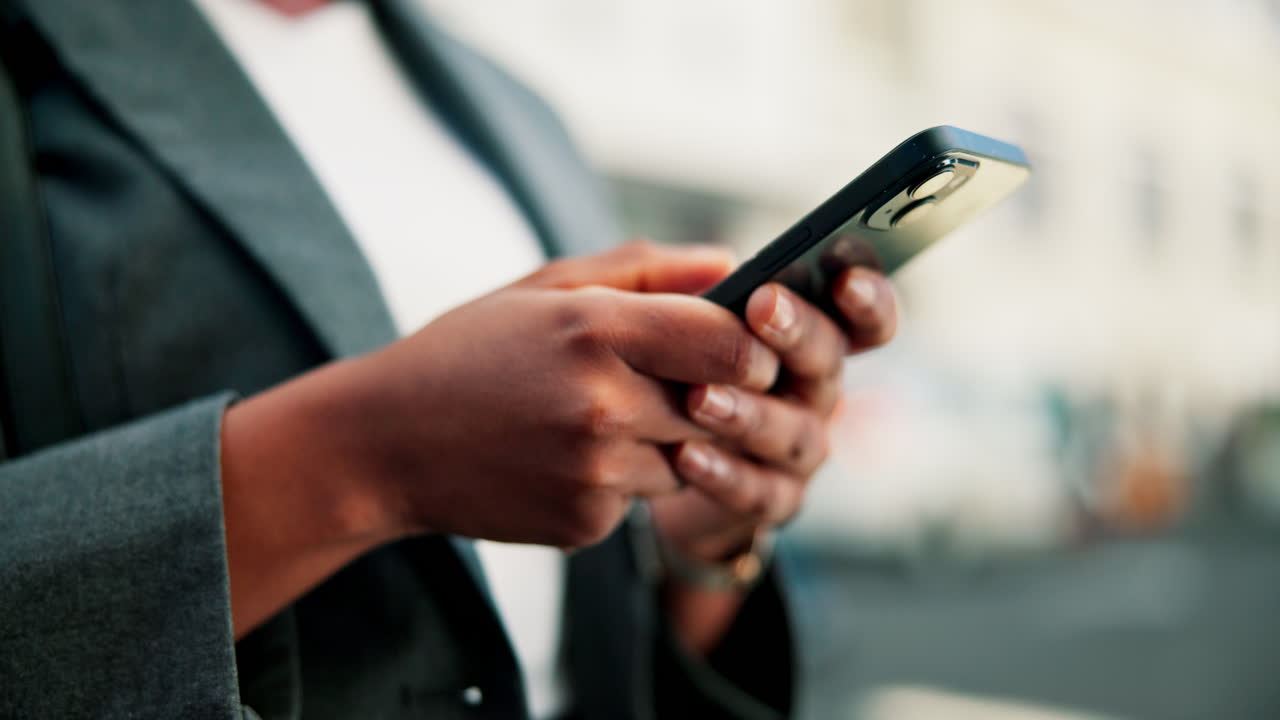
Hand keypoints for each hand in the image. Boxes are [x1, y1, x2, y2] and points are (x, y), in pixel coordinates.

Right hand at [221, 241, 767, 634]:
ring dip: (665, 439)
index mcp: (594, 329)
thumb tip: (734, 263)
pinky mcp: (585, 523)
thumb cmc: (466, 353)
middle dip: (709, 394)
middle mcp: (602, 405)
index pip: (729, 343)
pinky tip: (565, 456)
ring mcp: (594, 473)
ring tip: (596, 415)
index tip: (742, 345)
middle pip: (720, 406)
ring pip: (688, 457)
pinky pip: (641, 499)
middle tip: (668, 380)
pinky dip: (621, 478)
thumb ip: (647, 269)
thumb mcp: (545, 288)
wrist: (382, 445)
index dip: (751, 346)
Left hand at [650, 267, 897, 562]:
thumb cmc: (651, 368)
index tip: (846, 280)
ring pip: (794, 432)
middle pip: (828, 361)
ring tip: (700, 397)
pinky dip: (724, 474)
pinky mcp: (770, 499)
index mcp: (800, 335)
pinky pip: (759, 491)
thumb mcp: (648, 314)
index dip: (868, 299)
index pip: (860, 317)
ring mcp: (796, 447)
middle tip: (762, 306)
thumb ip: (675, 281)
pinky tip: (686, 456)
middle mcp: (811, 389)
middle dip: (800, 332)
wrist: (633, 459)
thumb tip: (717, 263)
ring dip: (749, 413)